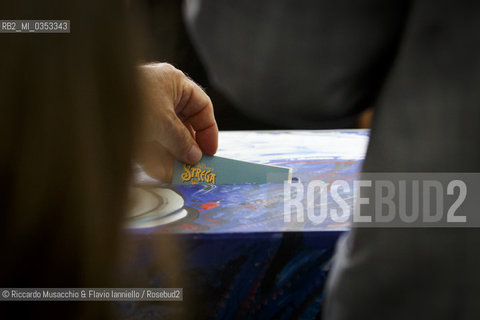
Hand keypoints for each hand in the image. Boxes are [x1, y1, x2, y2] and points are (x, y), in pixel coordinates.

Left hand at [137, 63, 217, 181]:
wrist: (87, 102)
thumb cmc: (130, 102)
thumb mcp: (163, 122)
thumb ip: (181, 141)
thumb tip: (195, 158)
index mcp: (174, 83)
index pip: (201, 106)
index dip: (208, 130)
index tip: (209, 152)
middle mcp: (161, 94)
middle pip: (184, 122)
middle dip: (189, 146)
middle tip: (194, 166)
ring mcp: (146, 108)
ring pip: (166, 134)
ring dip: (172, 155)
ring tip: (177, 174)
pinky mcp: (132, 123)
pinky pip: (150, 141)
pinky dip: (156, 156)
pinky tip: (159, 172)